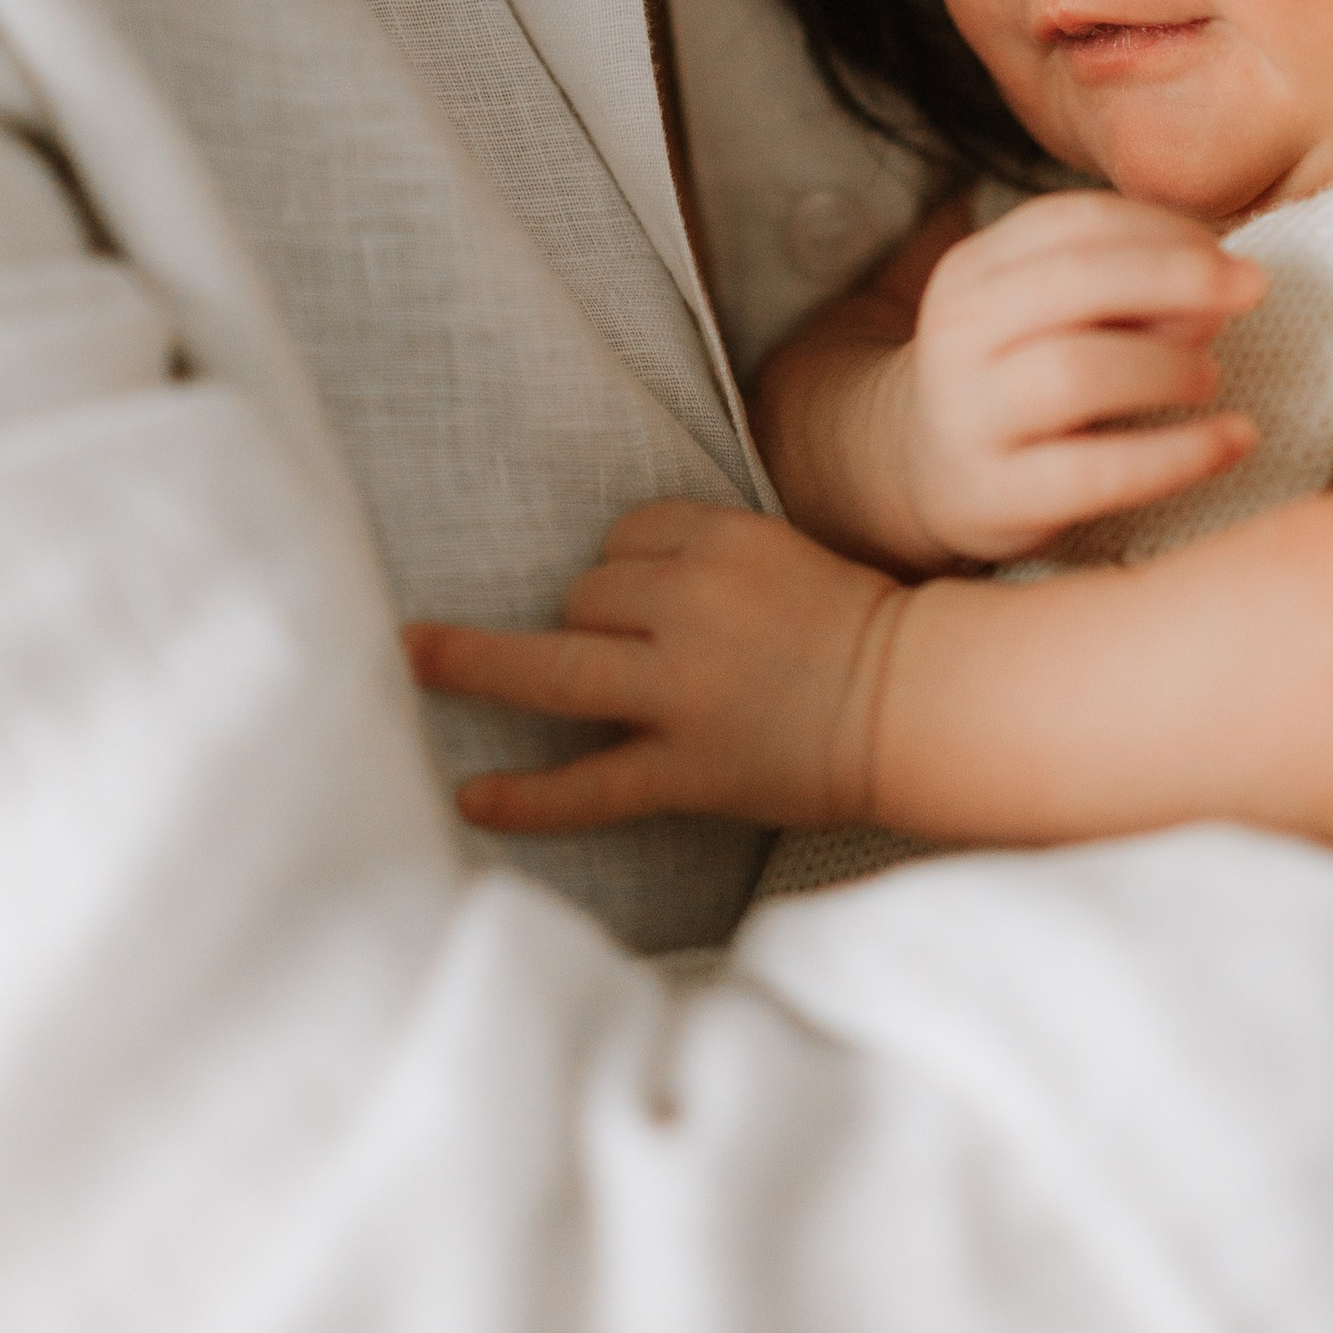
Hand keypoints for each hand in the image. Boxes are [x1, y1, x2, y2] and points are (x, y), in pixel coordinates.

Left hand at [405, 504, 905, 833]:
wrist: (918, 702)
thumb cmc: (854, 628)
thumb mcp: (779, 553)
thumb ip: (701, 555)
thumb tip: (603, 573)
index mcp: (723, 541)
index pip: (625, 535)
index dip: (625, 568)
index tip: (650, 597)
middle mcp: (693, 605)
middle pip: (586, 591)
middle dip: (588, 619)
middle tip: (628, 653)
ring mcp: (684, 690)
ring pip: (560, 663)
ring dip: (493, 665)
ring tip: (414, 661)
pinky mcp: (688, 767)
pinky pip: (589, 783)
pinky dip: (526, 796)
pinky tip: (470, 797)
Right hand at [879, 189, 1261, 564]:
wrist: (929, 472)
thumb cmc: (1021, 376)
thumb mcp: (1054, 315)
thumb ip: (1129, 290)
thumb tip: (1224, 288)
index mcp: (973, 270)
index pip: (1072, 222)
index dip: (1161, 228)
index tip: (1225, 252)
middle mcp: (957, 333)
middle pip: (1073, 281)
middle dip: (1176, 277)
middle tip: (1251, 289)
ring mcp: (968, 415)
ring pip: (1077, 371)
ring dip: (1168, 365)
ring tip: (1211, 377)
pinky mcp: (996, 494)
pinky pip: (1099, 472)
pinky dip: (1181, 453)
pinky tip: (1234, 439)